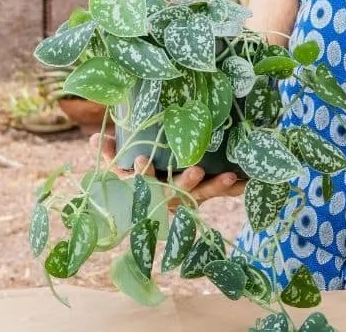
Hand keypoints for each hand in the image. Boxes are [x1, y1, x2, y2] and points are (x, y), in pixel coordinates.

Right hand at [89, 132, 246, 209]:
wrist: (154, 209)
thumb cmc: (137, 182)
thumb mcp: (120, 170)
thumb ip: (111, 154)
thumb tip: (96, 137)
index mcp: (148, 191)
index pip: (142, 184)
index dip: (142, 174)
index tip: (141, 161)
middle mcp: (169, 199)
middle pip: (178, 192)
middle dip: (186, 182)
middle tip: (196, 170)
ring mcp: (188, 199)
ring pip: (203, 194)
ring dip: (216, 186)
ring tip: (228, 176)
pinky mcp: (205, 195)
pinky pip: (221, 194)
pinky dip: (234, 189)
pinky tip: (249, 181)